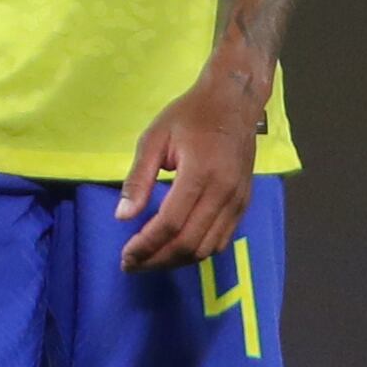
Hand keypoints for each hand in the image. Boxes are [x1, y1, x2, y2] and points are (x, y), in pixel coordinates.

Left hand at [111, 61, 267, 272]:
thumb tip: (122, 217)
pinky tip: (175, 250)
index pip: (171, 223)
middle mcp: (223, 192)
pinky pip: (221, 239)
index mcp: (200, 173)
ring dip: (176, 261)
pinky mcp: (244, 202)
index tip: (125, 256)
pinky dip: (197, 252)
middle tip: (132, 265)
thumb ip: (138, 179)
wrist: (234, 101)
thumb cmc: (189, 115)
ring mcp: (237, 200)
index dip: (146, 245)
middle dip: (158, 260)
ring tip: (149, 261)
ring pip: (207, 248)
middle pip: (190, 243)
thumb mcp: (154, 138)